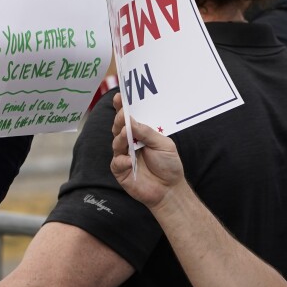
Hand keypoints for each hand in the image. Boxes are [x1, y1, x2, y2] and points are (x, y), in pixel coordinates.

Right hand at [110, 93, 185, 209]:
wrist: (170, 189)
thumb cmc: (169, 165)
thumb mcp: (163, 144)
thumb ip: (147, 133)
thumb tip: (131, 121)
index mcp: (140, 134)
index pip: (128, 119)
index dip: (122, 108)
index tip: (119, 97)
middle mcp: (129, 143)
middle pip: (119, 128)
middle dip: (120, 120)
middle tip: (123, 115)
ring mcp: (123, 156)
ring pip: (116, 143)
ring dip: (121, 138)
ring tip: (127, 134)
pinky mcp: (121, 171)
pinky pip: (116, 163)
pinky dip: (122, 160)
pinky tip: (130, 160)